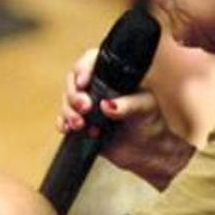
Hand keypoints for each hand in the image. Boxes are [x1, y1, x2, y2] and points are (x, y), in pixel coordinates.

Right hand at [58, 49, 194, 189]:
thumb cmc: (151, 123)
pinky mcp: (82, 124)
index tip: (83, 83)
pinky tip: (68, 129)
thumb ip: (128, 106)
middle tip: (84, 107)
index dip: (82, 69)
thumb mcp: (145, 109)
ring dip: (68, 112)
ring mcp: (88, 107)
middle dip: (74, 95)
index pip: (91, 63)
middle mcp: (97, 89)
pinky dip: (63, 124)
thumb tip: (107, 105)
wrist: (148, 151)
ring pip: (67, 102)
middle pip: (73, 82)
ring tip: (79, 124)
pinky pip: (64, 120)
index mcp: (113, 78)